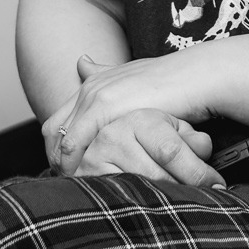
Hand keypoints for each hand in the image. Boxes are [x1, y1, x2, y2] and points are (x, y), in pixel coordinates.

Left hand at [46, 53, 213, 175]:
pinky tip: (89, 178)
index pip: (58, 122)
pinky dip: (77, 165)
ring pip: (61, 142)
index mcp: (93, 83)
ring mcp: (94, 97)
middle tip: (71, 182)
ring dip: (66, 167)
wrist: (196, 78)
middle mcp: (89, 88)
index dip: (59, 149)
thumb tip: (81, 62)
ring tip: (80, 186)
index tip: (71, 170)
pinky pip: (75, 144)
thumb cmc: (174, 86)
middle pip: (53, 133)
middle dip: (57, 160)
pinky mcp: (103, 108)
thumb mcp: (135, 80)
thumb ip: (105, 74)